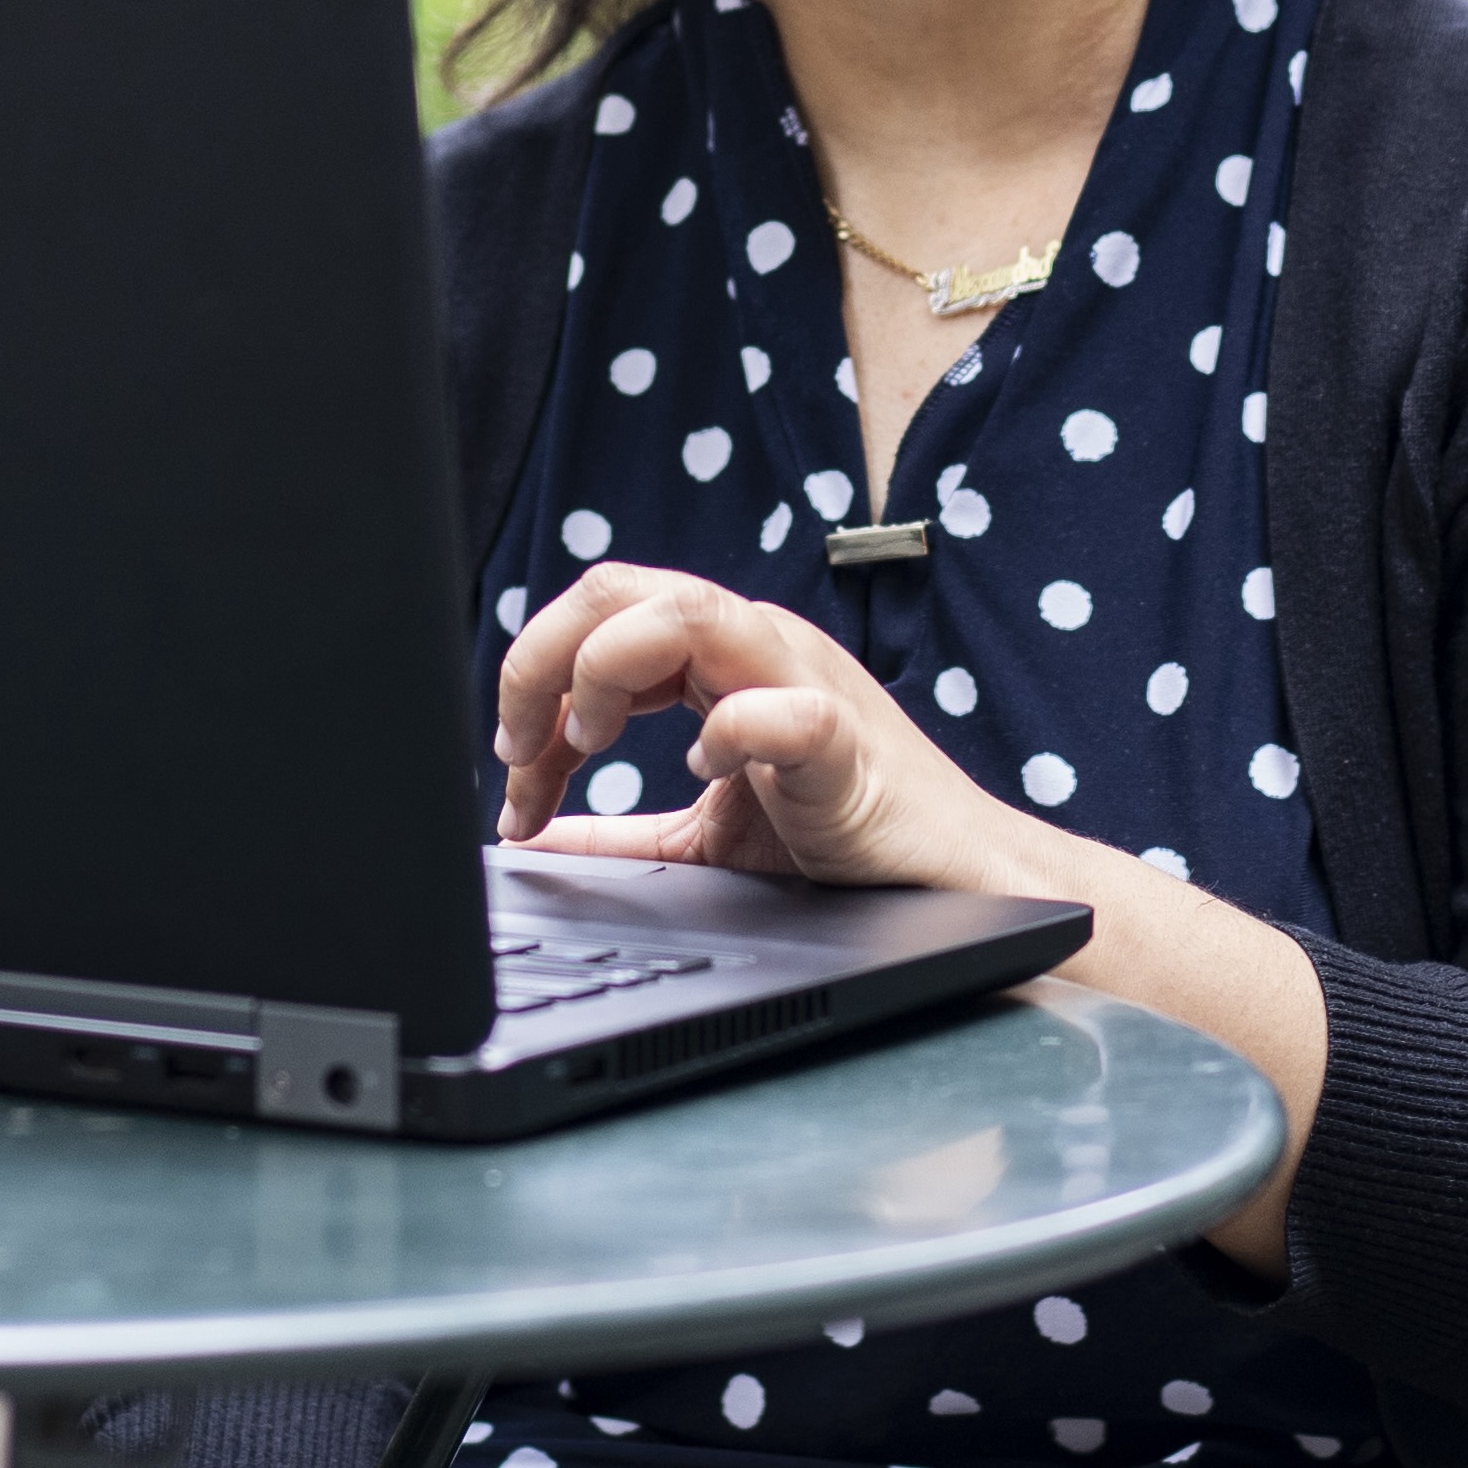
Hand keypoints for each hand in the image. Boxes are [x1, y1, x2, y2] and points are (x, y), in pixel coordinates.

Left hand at [495, 563, 1060, 898]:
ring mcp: (804, 679)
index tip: (515, 783)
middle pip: (618, 587)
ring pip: (684, 613)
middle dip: (541, 662)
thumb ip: (618, 831)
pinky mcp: (845, 740)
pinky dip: (725, 735)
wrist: (952, 880)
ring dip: (606, 675)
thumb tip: (533, 834)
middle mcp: (754, 647)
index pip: (594, 621)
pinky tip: (703, 774)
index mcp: (717, 658)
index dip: (530, 693)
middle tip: (523, 755)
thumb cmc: (842, 841)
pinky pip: (783, 708)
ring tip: (591, 749)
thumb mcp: (702, 833)